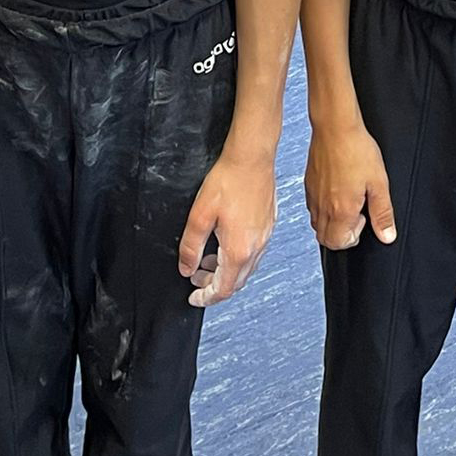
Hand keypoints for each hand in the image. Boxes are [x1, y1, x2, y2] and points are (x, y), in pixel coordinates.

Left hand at [178, 143, 277, 307]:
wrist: (252, 158)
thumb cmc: (230, 180)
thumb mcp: (200, 215)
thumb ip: (191, 246)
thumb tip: (187, 267)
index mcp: (238, 249)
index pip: (224, 288)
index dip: (206, 298)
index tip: (195, 298)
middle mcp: (256, 246)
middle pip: (237, 282)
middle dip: (215, 285)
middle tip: (197, 277)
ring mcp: (265, 235)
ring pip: (247, 267)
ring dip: (227, 271)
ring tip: (208, 258)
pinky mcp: (269, 224)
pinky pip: (254, 251)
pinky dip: (238, 256)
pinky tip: (225, 242)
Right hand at [304, 118, 395, 249]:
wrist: (335, 126)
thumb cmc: (356, 149)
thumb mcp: (379, 182)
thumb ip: (383, 212)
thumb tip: (387, 235)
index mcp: (340, 210)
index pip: (338, 243)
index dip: (354, 237)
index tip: (364, 218)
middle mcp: (322, 206)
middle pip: (324, 238)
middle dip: (341, 235)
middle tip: (356, 214)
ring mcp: (313, 195)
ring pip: (316, 224)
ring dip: (332, 222)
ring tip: (347, 201)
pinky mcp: (308, 183)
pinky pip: (312, 206)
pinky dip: (323, 208)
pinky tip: (337, 190)